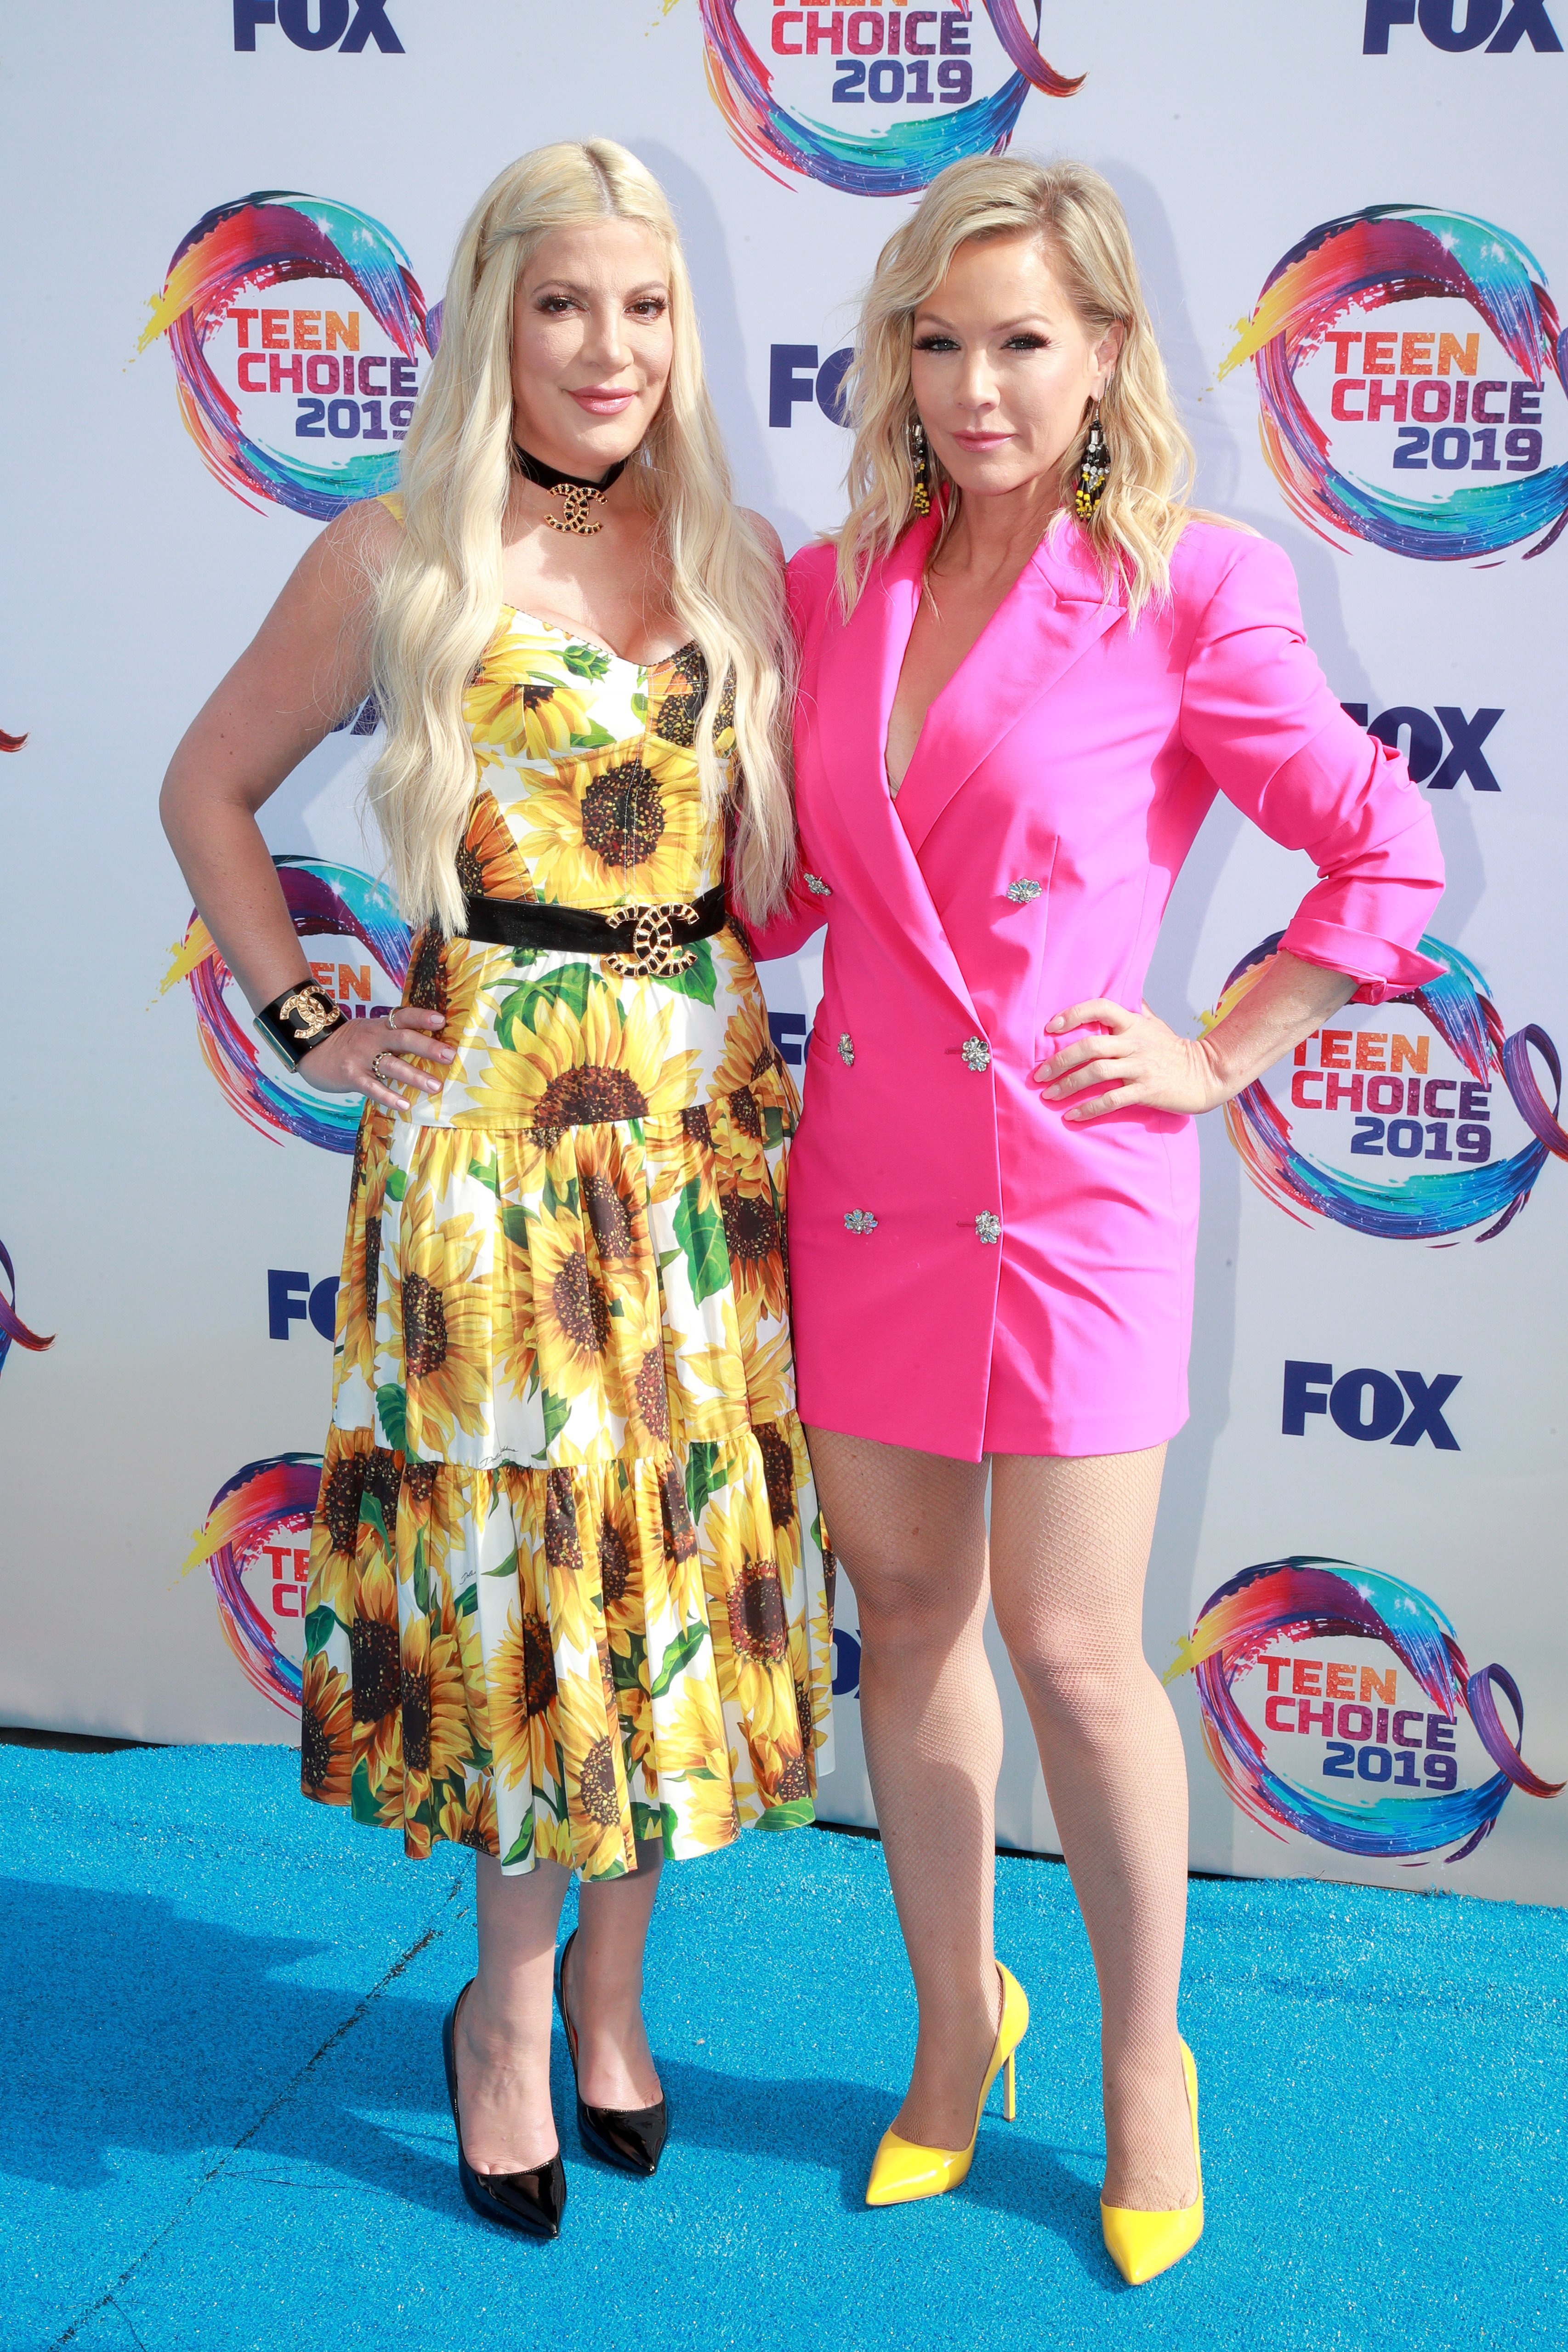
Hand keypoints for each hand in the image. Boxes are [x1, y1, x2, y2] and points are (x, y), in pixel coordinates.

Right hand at [297, 1006, 453, 1112]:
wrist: (311, 1050)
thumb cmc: (349, 1044)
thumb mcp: (370, 1031)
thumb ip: (393, 1035)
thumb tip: (428, 1046)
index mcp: (379, 1025)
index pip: (403, 1016)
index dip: (422, 1017)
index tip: (442, 1020)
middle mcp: (372, 1038)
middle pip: (402, 1039)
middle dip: (427, 1047)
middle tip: (449, 1056)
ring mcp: (361, 1057)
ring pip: (391, 1065)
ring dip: (415, 1076)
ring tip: (435, 1086)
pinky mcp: (351, 1076)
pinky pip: (373, 1087)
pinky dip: (389, 1096)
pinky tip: (405, 1104)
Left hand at [1034, 998, 1223, 1120]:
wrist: (1207, 1074)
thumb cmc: (1175, 1050)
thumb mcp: (1156, 1025)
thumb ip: (1135, 1011)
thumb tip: (1121, 993)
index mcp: (1134, 1024)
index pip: (1100, 1008)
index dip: (1073, 1014)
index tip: (1050, 1027)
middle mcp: (1135, 1043)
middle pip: (1090, 1046)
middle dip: (1059, 1061)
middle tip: (1039, 1075)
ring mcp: (1141, 1067)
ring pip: (1096, 1073)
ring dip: (1068, 1085)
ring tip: (1049, 1096)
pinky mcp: (1147, 1091)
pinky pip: (1112, 1100)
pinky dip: (1089, 1109)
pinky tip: (1073, 1116)